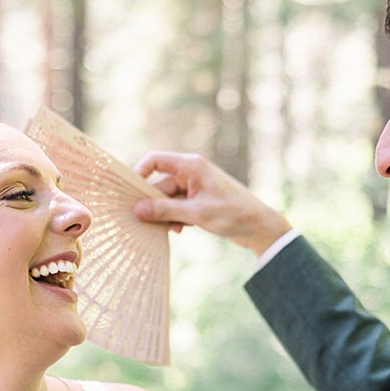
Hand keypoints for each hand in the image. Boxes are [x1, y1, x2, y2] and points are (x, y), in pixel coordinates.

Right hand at [133, 151, 291, 254]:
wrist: (259, 226)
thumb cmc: (232, 213)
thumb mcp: (195, 213)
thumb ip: (164, 210)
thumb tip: (137, 210)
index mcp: (191, 165)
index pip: (154, 160)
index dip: (139, 174)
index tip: (130, 194)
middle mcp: (191, 172)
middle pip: (160, 184)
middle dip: (154, 204)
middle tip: (147, 223)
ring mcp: (195, 186)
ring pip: (168, 199)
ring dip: (167, 215)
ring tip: (174, 229)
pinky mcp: (199, 200)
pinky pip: (178, 207)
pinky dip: (176, 218)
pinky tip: (181, 230)